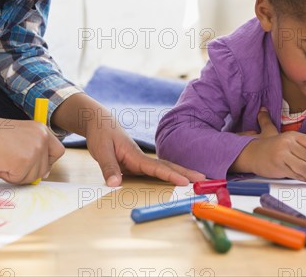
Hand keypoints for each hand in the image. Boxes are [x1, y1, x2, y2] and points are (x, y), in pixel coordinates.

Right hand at [0, 117, 64, 183]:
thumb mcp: (22, 135)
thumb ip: (35, 149)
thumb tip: (45, 174)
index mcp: (42, 131)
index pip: (58, 151)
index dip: (48, 162)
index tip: (35, 164)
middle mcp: (42, 140)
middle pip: (44, 169)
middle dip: (28, 172)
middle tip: (11, 164)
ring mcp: (34, 151)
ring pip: (32, 177)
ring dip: (16, 174)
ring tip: (3, 162)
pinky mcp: (24, 163)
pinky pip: (18, 180)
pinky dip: (6, 176)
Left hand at [51, 93, 204, 186]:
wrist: (100, 122)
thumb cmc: (101, 134)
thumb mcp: (101, 151)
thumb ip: (109, 168)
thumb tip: (115, 185)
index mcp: (135, 155)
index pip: (157, 168)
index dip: (171, 176)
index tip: (186, 182)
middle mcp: (142, 158)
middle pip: (168, 166)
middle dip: (186, 173)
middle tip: (205, 180)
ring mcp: (141, 161)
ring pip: (164, 168)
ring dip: (181, 174)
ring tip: (197, 180)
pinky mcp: (137, 164)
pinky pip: (156, 171)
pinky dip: (168, 176)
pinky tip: (177, 180)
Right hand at [232, 108, 305, 183]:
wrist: (250, 153)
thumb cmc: (270, 147)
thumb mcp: (287, 140)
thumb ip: (304, 145)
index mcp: (292, 135)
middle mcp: (288, 143)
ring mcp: (282, 155)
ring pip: (305, 168)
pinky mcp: (278, 166)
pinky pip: (296, 175)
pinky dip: (302, 178)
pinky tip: (302, 178)